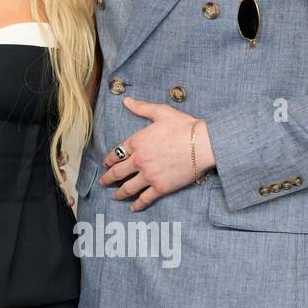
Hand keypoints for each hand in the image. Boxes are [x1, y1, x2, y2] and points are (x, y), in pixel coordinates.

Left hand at [100, 98, 214, 211]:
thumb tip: (126, 100)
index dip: (109, 160)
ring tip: (114, 196)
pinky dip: (137, 205)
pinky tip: (133, 208)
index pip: (116, 153)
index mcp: (136, 141)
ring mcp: (149, 175)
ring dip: (119, 193)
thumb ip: (141, 108)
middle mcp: (138, 160)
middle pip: (117, 172)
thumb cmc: (184, 126)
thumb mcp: (161, 112)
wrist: (203, 144)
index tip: (106, 164)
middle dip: (108, 178)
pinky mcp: (161, 187)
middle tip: (103, 182)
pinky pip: (145, 199)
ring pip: (128, 188)